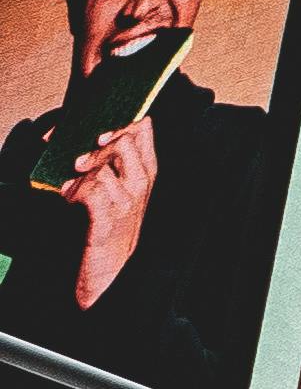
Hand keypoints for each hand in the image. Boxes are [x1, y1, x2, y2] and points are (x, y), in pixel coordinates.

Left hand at [57, 109, 160, 304]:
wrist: (110, 273)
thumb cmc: (107, 225)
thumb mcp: (117, 188)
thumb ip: (108, 160)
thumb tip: (84, 130)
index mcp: (146, 170)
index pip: (142, 126)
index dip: (118, 115)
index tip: (95, 117)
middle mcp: (141, 183)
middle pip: (123, 139)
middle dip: (94, 138)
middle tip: (77, 151)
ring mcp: (127, 202)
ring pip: (104, 164)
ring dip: (81, 168)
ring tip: (71, 177)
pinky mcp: (107, 221)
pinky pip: (91, 191)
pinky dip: (73, 191)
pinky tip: (67, 196)